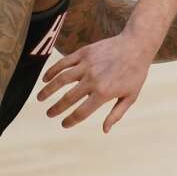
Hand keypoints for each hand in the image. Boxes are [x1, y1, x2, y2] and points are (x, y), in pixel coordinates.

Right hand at [38, 32, 152, 132]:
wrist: (137, 45)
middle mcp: (93, 80)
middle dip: (56, 108)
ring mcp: (87, 65)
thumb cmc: (135, 73)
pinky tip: (45, 79)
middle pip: (68, 98)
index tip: (64, 124)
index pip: (81, 112)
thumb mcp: (131, 96)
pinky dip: (52, 71)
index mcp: (104, 93)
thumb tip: (104, 130)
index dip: (70, 120)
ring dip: (48, 90)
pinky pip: (63, 63)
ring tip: (40, 98)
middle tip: (49, 114)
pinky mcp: (84, 53)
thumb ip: (116, 114)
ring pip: (61, 80)